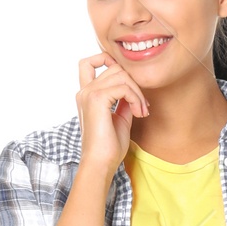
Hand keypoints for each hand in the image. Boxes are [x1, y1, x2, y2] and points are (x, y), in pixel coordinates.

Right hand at [76, 52, 146, 174]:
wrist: (100, 163)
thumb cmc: (109, 147)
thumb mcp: (120, 118)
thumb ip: (124, 102)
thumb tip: (134, 91)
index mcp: (86, 95)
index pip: (89, 62)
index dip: (109, 62)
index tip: (129, 84)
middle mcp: (84, 91)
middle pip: (114, 68)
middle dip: (134, 84)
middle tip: (142, 106)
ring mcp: (89, 94)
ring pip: (121, 75)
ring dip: (137, 93)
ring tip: (141, 112)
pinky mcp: (97, 100)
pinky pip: (124, 87)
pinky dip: (136, 99)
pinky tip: (139, 114)